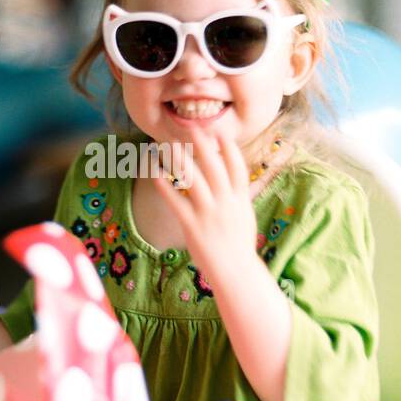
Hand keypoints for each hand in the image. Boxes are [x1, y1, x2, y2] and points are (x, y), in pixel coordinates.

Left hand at [151, 125, 257, 283]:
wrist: (236, 273)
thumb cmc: (238, 245)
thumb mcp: (244, 217)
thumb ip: (238, 197)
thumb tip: (233, 180)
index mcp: (240, 201)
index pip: (237, 168)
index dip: (229, 149)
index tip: (220, 133)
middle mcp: (226, 204)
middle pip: (214, 168)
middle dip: (203, 146)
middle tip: (192, 127)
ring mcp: (209, 215)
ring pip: (195, 181)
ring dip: (182, 160)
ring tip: (170, 144)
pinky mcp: (193, 226)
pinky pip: (176, 202)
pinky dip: (165, 186)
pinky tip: (155, 172)